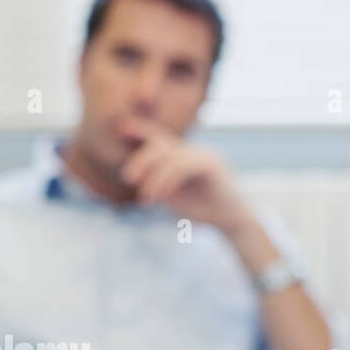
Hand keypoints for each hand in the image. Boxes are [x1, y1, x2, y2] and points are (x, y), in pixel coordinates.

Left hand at [117, 116, 253, 233]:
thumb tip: (133, 177)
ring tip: (145, 199)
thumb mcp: (172, 195)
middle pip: (160, 142)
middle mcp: (191, 151)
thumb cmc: (202, 210)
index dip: (137, 130)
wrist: (232, 221)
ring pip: (170, 155)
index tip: (117, 129)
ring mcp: (202, 155)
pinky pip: (183, 165)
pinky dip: (167, 181)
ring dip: (153, 177)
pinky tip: (161, 196)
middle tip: (128, 178)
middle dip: (141, 158)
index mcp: (181, 156)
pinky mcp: (211, 165)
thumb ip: (155, 182)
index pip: (157, 138)